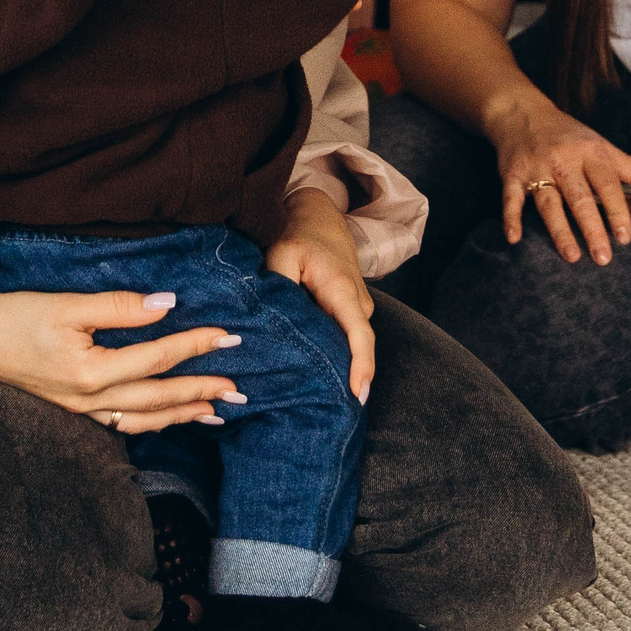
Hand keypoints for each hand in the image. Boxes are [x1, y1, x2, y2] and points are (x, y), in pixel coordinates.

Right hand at [0, 232, 244, 434]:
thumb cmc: (18, 316)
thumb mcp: (67, 304)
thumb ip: (117, 306)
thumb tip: (166, 304)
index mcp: (91, 372)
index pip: (157, 358)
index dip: (195, 345)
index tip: (228, 335)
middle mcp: (90, 400)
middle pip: (158, 398)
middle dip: (202, 391)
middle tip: (240, 387)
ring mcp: (82, 410)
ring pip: (144, 420)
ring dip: (183, 414)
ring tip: (217, 411)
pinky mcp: (75, 410)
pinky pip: (125, 424)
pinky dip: (154, 422)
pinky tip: (170, 418)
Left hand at [264, 190, 375, 403]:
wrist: (319, 215)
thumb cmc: (298, 233)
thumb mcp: (282, 251)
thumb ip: (277, 284)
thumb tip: (269, 319)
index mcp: (343, 291)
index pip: (359, 335)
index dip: (361, 366)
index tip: (357, 394)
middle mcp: (357, 305)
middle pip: (355, 349)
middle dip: (345, 381)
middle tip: (325, 414)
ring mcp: (357, 309)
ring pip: (349, 345)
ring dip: (337, 369)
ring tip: (316, 403)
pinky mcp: (349, 313)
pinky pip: (345, 339)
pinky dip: (333, 356)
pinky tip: (315, 378)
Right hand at [489, 91, 630, 266]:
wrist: (522, 114)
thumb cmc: (570, 136)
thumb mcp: (605, 148)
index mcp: (590, 153)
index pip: (607, 183)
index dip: (617, 210)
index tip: (625, 237)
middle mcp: (563, 160)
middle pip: (579, 196)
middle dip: (591, 227)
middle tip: (603, 257)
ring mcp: (536, 167)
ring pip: (548, 202)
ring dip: (559, 230)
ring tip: (572, 256)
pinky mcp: (512, 174)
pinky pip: (510, 198)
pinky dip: (511, 217)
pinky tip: (514, 238)